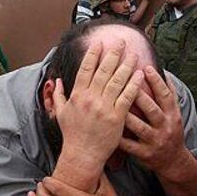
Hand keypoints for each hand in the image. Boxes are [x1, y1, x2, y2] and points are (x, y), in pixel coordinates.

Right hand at [53, 39, 143, 173]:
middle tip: (121, 41)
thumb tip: (56, 81)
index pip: (86, 69)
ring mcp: (104, 107)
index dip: (93, 54)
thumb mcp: (60, 113)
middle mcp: (90, 98)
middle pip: (104, 70)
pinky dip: (133, 84)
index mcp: (77, 95)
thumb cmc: (72, 134)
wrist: (82, 154)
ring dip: (126, 65)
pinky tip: (140, 74)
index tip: (100, 43)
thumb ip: (58, 95)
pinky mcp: (117, 116)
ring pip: (117, 80)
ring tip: (134, 53)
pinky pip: (127, 96)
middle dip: (113, 54)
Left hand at [119, 66, 185, 173]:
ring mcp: (155, 141)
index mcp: (173, 114)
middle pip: (152, 110)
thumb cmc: (170, 130)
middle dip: (140, 96)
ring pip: (140, 127)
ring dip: (127, 116)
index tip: (146, 68)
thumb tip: (163, 72)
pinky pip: (129, 145)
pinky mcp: (144, 154)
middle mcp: (165, 127)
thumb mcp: (174, 113)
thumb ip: (169, 94)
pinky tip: (107, 128)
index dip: (157, 82)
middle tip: (125, 81)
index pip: (166, 95)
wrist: (173, 161)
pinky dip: (119, 138)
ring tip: (112, 104)